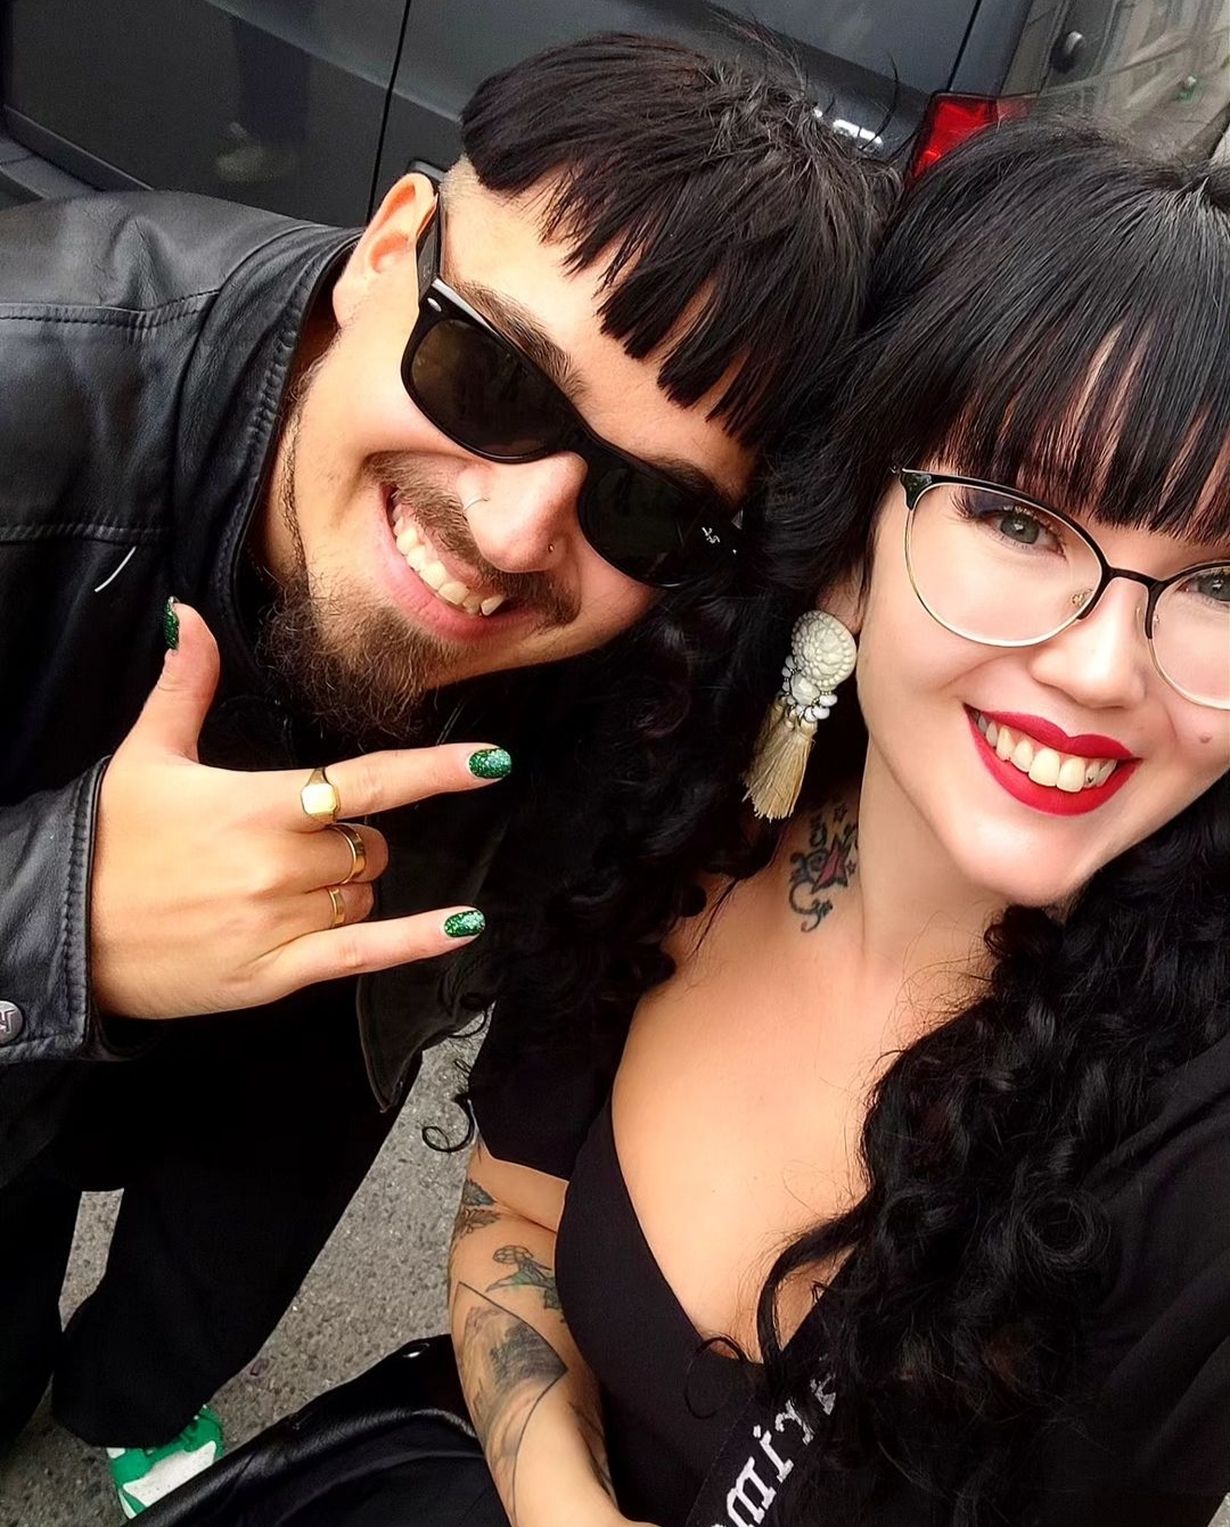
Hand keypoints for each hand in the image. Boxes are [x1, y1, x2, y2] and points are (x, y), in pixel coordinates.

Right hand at [90, 603, 506, 1018]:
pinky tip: (464, 929)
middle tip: (300, 845)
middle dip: (355, 841)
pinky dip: (417, 942)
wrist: (62, 930)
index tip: (491, 762)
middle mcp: (279, 863)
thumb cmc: (109, 840)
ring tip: (287, 889)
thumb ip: (187, 687)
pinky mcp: (274, 973)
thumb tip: (193, 618)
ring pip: (365, 894)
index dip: (437, 771)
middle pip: (371, 845)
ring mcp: (280, 922)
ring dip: (350, 886)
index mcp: (258, 803)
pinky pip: (364, 955)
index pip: (369, 779)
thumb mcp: (146, 756)